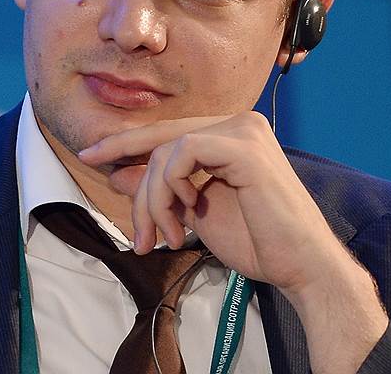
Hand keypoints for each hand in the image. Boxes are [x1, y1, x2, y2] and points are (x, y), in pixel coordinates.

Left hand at [79, 112, 339, 293]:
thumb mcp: (193, 212)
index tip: (90, 156)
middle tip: (121, 209)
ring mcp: (244, 130)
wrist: (300, 267)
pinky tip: (188, 213)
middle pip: (162, 138)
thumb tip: (117, 172)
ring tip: (166, 237)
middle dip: (134, 178)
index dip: (126, 143)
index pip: (167, 133)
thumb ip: (161, 189)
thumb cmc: (257, 241)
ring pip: (167, 150)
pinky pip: (184, 152)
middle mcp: (239, 123)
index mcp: (230, 135)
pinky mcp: (245, 146)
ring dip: (154, 199)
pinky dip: (173, 186)